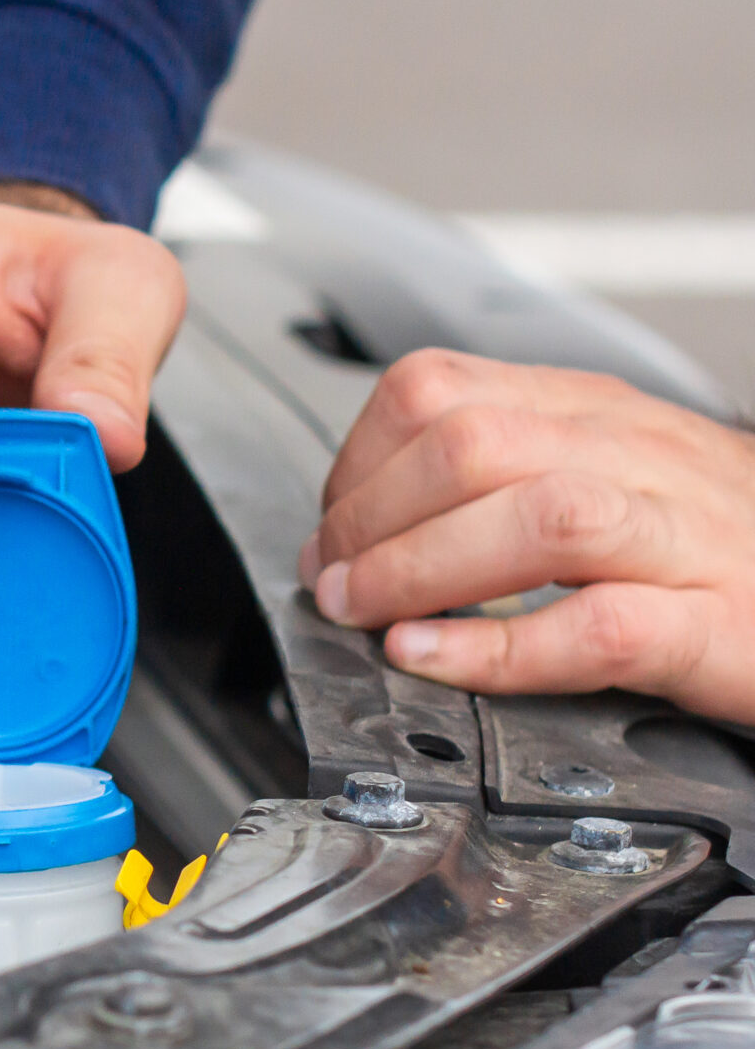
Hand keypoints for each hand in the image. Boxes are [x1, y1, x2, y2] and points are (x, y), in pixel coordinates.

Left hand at [300, 348, 754, 721]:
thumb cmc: (716, 546)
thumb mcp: (602, 477)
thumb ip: (494, 485)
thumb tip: (359, 528)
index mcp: (592, 414)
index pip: (438, 390)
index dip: (358, 460)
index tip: (332, 530)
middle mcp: (636, 456)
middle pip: (473, 445)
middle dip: (371, 519)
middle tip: (335, 585)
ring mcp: (683, 536)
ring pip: (538, 518)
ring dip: (422, 570)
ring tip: (368, 615)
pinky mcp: (718, 625)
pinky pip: (599, 626)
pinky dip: (498, 648)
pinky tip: (433, 658)